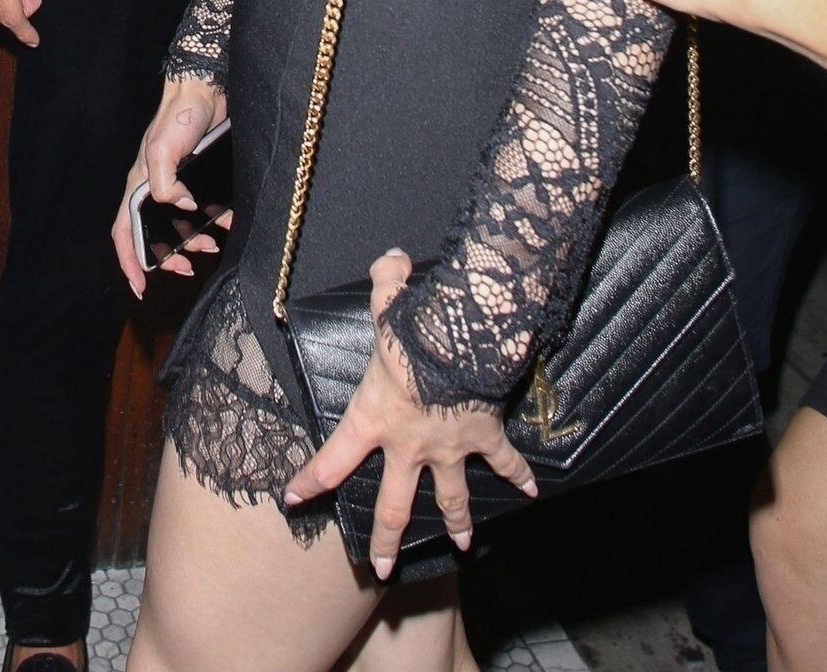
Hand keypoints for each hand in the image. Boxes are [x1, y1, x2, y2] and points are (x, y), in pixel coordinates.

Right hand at [112, 76, 228, 298]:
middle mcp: (154, 189)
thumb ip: (164, 183)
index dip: (128, 261)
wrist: (206, 90)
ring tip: (210, 247)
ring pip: (180, 227)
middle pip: (153, 236)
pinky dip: (214, 221)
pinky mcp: (198, 179)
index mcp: (138, 186)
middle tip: (186, 270)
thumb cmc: (178, 116)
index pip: (124, 232)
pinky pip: (204, 209)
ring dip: (192, 243)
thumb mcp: (163, 149)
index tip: (139, 285)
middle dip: (167, 258)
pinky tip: (227, 224)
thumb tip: (182, 210)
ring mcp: (177, 185)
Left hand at [284, 248, 536, 579]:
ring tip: (460, 545)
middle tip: (380, 568)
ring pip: (450, 498)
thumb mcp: (389, 303)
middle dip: (386, 540)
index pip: (334, 458)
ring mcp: (449, 448)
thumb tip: (388, 257)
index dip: (312, 480)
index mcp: (375, 418)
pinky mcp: (484, 438)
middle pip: (394, 506)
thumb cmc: (416, 329)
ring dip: (456, 522)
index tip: (295, 499)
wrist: (463, 345)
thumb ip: (384, 282)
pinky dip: (519, 476)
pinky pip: (503, 462)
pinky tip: (531, 492)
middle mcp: (409, 444)